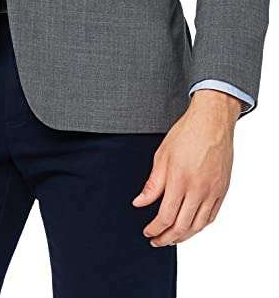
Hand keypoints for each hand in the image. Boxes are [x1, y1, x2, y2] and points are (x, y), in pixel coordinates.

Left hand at [132, 89, 241, 245]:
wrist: (212, 121)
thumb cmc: (187, 133)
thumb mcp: (162, 156)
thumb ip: (152, 184)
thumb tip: (139, 203)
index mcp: (180, 180)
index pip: (166, 216)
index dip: (155, 229)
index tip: (147, 231)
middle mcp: (198, 189)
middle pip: (182, 226)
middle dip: (167, 238)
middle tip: (156, 240)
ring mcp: (213, 191)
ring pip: (198, 225)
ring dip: (184, 236)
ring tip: (172, 238)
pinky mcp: (222, 190)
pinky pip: (211, 216)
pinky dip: (200, 226)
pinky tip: (191, 227)